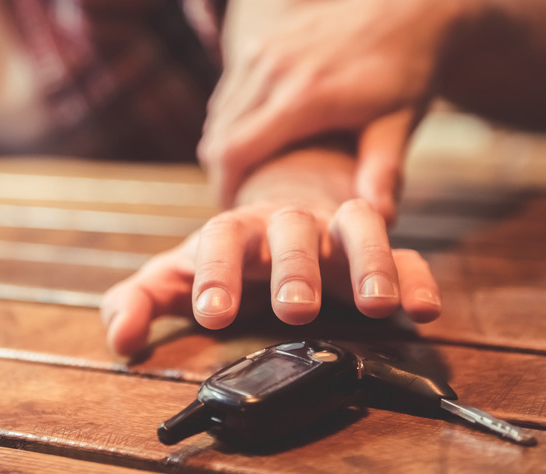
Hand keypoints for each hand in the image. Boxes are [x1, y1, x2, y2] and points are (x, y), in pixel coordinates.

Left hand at [101, 150, 440, 356]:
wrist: (284, 207)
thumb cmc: (227, 253)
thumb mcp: (177, 275)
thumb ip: (140, 300)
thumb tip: (121, 339)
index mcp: (235, 229)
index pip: (220, 238)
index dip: (214, 272)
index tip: (212, 313)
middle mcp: (288, 223)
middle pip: (291, 230)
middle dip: (293, 268)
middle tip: (293, 310)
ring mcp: (336, 231)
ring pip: (358, 227)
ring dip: (368, 261)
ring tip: (374, 305)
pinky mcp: (378, 250)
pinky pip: (406, 253)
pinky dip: (416, 275)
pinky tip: (424, 307)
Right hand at [199, 0, 469, 212]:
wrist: (405, 13)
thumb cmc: (406, 79)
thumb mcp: (400, 125)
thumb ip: (382, 171)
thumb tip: (381, 220)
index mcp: (306, 95)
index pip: (234, 151)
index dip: (226, 187)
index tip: (237, 212)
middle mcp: (276, 67)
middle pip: (219, 135)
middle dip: (222, 173)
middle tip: (241, 200)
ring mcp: (264, 49)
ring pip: (219, 113)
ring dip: (223, 146)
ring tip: (246, 174)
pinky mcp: (261, 40)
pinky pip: (229, 91)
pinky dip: (230, 120)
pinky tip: (252, 140)